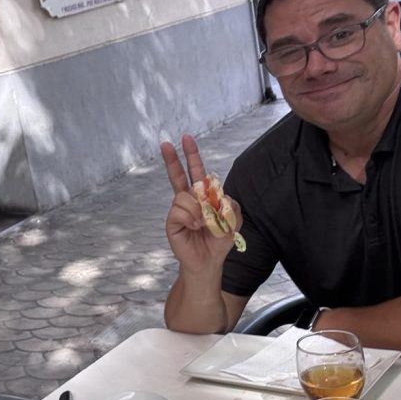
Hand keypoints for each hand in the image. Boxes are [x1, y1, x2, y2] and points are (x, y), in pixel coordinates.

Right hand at [161, 135, 241, 273]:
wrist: (209, 260)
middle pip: (178, 176)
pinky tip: (195, 227)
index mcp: (202, 196)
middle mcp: (187, 200)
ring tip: (203, 223)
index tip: (186, 138)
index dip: (192, 155)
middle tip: (166, 144)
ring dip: (198, 209)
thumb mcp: (234, 219)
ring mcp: (178, 210)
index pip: (196, 172)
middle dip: (172, 159)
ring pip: (184, 196)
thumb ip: (230, 203)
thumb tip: (212, 196)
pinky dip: (191, 218)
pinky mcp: (171, 221)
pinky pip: (179, 210)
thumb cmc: (219, 239)